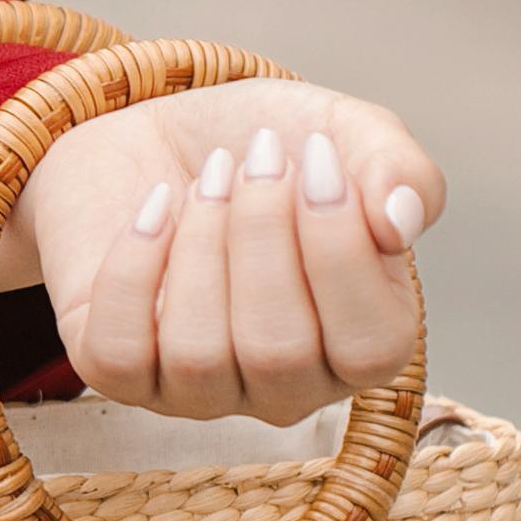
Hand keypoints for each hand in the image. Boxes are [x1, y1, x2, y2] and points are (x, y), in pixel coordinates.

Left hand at [8, 80, 446, 429]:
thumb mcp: (351, 136)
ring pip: (198, 355)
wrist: (168, 129)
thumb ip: (403, 173)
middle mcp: (285, 388)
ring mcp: (199, 391)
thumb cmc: (273, 147)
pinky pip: (118, 353)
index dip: (341, 250)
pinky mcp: (121, 372)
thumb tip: (400, 222)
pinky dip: (134, 267)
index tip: (318, 156)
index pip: (370, 348)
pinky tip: (156, 205)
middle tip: (257, 155)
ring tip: (212, 175)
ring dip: (202, 243)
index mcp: (362, 347)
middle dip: (262, 236)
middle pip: (277, 352)